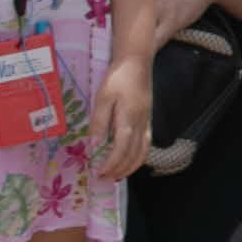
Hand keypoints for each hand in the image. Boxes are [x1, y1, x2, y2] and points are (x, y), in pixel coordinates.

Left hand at [88, 52, 156, 180]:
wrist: (137, 62)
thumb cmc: (118, 77)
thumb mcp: (102, 97)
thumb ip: (99, 122)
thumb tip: (93, 145)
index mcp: (128, 118)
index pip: (121, 149)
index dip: (111, 164)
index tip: (99, 173)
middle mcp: (141, 124)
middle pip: (133, 154)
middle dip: (119, 170)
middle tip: (104, 179)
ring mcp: (147, 122)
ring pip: (143, 152)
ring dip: (131, 167)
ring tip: (117, 176)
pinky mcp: (148, 119)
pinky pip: (146, 144)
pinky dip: (139, 157)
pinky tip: (130, 160)